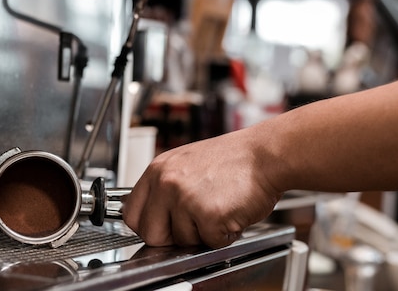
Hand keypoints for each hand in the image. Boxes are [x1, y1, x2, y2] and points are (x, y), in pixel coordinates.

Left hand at [122, 129, 282, 248]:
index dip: (149, 225)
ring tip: (218, 209)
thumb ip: (166, 188)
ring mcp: (184, 199)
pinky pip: (210, 243)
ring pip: (181, 241)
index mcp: (158, 170)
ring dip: (203, 234)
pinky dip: (224, 235)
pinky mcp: (207, 214)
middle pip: (150, 234)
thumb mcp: (186, 164)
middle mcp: (166, 183)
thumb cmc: (233, 159)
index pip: (132, 213)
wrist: (265, 154)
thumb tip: (154, 216)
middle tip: (194, 224)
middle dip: (172, 237)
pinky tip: (230, 213)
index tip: (161, 227)